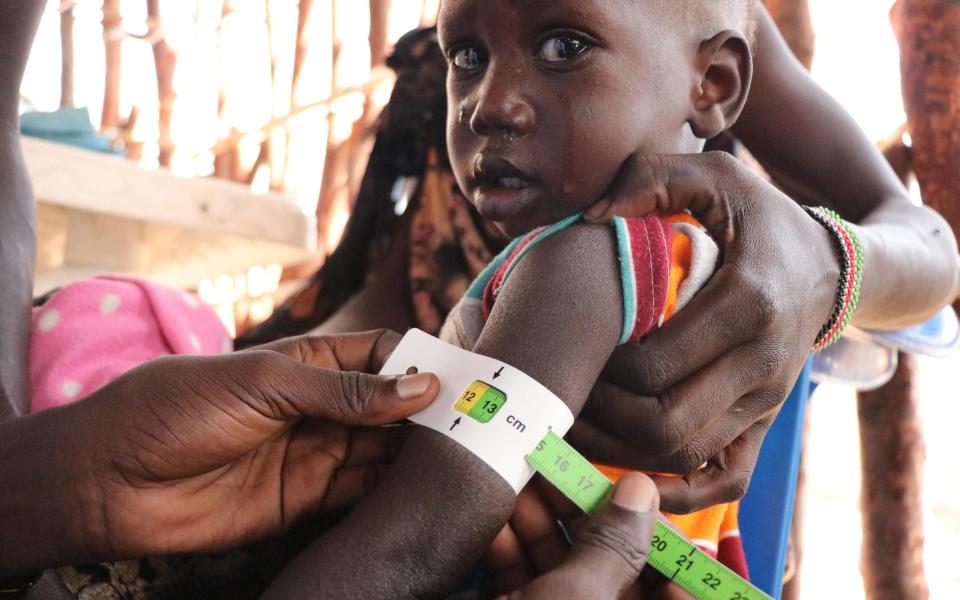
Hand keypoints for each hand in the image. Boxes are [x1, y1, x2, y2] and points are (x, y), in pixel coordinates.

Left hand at [72, 329, 437, 560]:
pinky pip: (358, 492)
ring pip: (380, 450)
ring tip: (465, 455)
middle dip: (428, 411)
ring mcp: (311, 454)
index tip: (462, 377)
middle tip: (478, 423)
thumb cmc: (177, 409)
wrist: (110, 481)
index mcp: (305, 362)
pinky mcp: (302, 500)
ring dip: (417, 452)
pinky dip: (390, 490)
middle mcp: (316, 407)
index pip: (379, 354)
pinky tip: (423, 488)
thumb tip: (421, 388)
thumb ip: (343, 391)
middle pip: (388, 405)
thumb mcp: (264, 385)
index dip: (419, 362)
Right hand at [489, 473, 659, 598]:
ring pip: (563, 565)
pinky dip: (511, 549)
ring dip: (540, 521)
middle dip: (583, 512)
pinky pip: (524, 578)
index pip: (671, 581)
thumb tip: (639, 489)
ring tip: (520, 478)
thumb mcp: (582, 595)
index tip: (634, 491)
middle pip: (610, 560)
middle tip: (562, 468)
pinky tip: (495, 517)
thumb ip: (612, 544)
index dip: (660, 534)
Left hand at [572, 152, 837, 512]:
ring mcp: (767, 400)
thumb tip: (591, 215)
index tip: (572, 348)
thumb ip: (651, 177)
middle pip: (665, 424)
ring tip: (577, 424)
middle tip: (563, 393)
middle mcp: (763, 362)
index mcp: (748, 302)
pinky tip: (630, 472)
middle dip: (600, 418)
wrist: (831, 268)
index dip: (599, 369)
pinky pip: (722, 480)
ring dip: (620, 452)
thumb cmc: (762, 219)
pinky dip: (675, 490)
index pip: (654, 366)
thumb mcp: (716, 177)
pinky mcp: (765, 421)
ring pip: (684, 457)